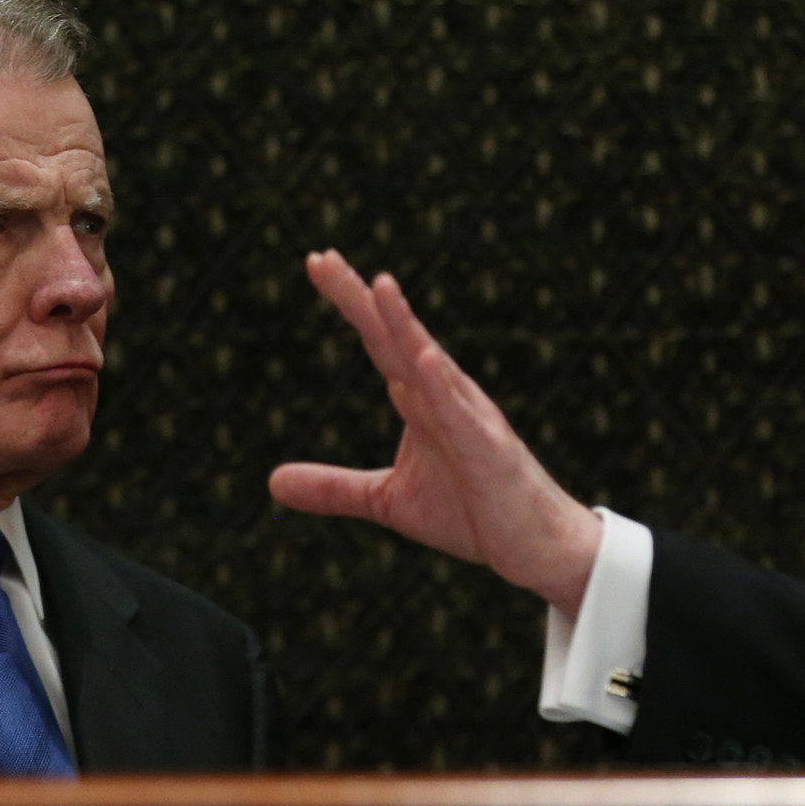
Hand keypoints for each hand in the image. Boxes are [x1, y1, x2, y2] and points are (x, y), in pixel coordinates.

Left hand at [269, 251, 602, 613]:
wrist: (533, 547)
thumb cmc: (471, 511)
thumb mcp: (388, 500)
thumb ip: (334, 486)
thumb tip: (271, 482)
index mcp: (421, 400)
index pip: (379, 340)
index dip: (351, 302)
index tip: (317, 261)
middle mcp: (446, 396)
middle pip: (397, 337)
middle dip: (362, 298)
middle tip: (323, 258)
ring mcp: (471, 419)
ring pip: (432, 364)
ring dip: (405, 326)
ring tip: (379, 286)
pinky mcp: (490, 452)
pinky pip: (462, 416)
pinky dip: (441, 387)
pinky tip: (422, 359)